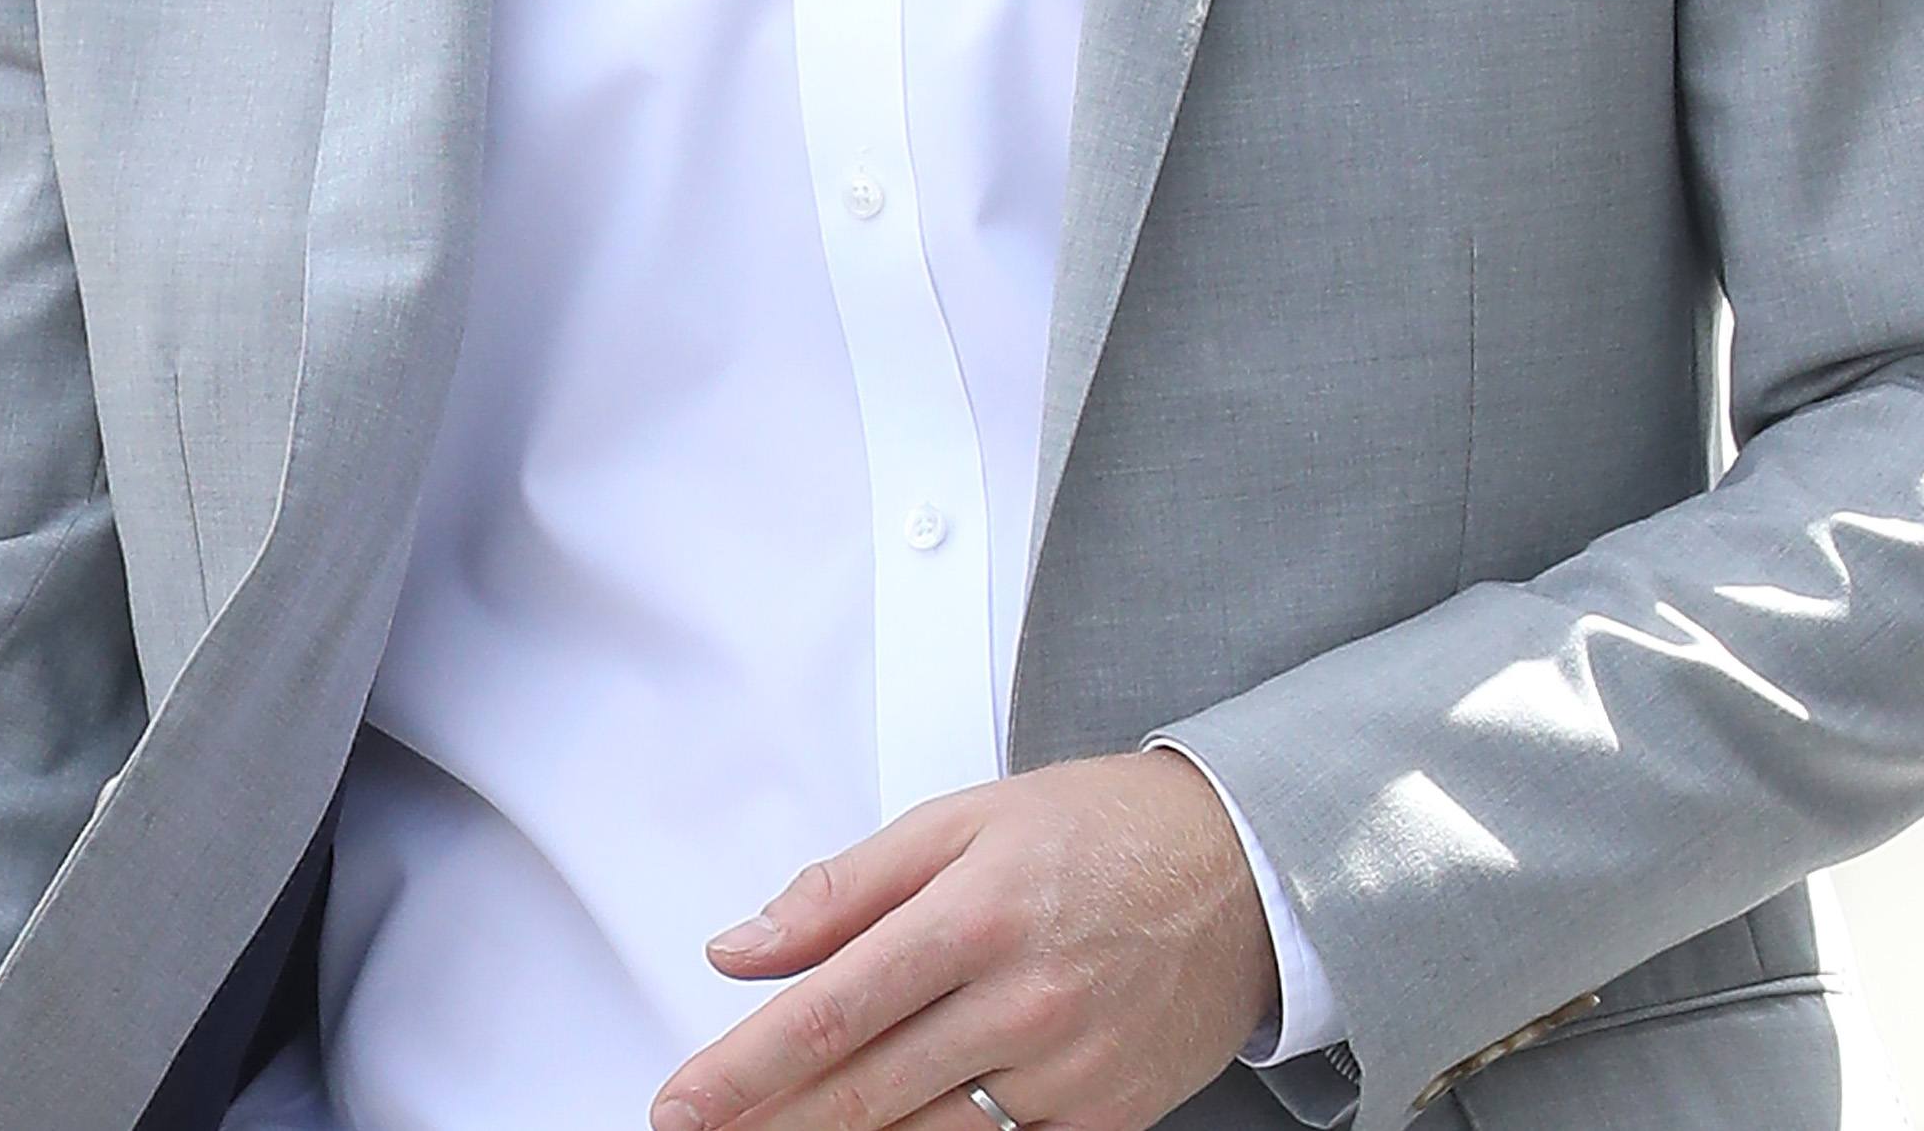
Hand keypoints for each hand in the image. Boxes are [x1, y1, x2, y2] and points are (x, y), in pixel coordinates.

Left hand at [646, 751, 1276, 1130]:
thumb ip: (841, 889)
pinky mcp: (1103, 1121)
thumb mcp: (959, 822)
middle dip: (766, 1120)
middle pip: (862, 1091)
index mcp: (974, 917)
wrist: (1242, 871)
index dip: (743, 1068)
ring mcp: (1066, 1075)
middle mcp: (1020, 1005)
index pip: (830, 1010)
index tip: (681, 1101)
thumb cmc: (1100, 833)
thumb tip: (742, 945)